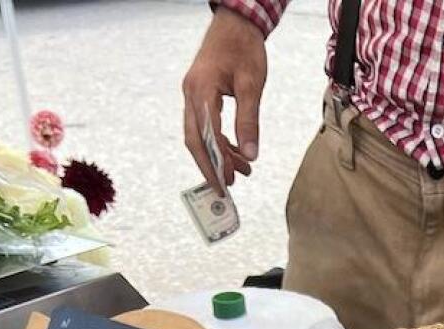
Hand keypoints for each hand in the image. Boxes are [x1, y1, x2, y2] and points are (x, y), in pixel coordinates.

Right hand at [182, 7, 267, 194]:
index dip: (217, 162)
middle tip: (226, 188)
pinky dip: (217, 141)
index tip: (228, 182)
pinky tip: (235, 151)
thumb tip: (250, 155)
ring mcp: (191, 94)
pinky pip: (203, 125)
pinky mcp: (198, 94)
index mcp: (201, 91)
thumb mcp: (252, 85)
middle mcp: (190, 94)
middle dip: (210, 166)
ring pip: (198, 135)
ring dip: (217, 155)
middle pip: (194, 141)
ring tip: (241, 171)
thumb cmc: (244, 49)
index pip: (207, 136)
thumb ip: (249, 121)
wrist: (235, 24)